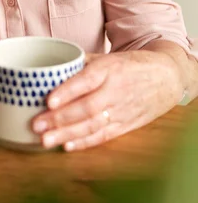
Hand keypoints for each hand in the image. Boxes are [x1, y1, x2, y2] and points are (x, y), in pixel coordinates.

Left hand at [32, 50, 183, 150]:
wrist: (166, 76)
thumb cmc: (129, 65)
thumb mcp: (107, 56)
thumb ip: (80, 63)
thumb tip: (50, 71)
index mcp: (109, 69)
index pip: (86, 80)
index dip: (67, 92)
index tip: (48, 101)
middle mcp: (115, 90)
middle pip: (86, 107)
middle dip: (60, 119)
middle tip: (37, 125)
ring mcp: (122, 110)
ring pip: (93, 125)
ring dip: (68, 134)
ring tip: (46, 141)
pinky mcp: (126, 125)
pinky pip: (103, 136)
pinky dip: (85, 142)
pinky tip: (67, 146)